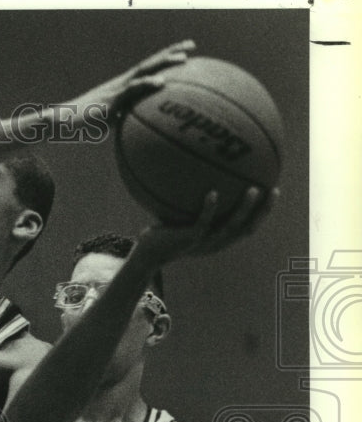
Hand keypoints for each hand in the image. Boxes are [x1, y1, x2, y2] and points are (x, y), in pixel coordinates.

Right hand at [73, 40, 195, 118]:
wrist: (62, 122)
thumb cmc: (83, 125)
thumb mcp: (108, 122)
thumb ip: (124, 120)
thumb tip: (138, 129)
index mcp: (122, 88)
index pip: (147, 69)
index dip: (165, 59)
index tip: (186, 52)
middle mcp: (121, 83)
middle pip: (149, 63)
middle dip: (170, 52)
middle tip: (192, 45)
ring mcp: (116, 89)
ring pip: (143, 71)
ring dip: (164, 63)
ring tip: (183, 59)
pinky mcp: (111, 99)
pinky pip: (131, 89)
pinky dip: (147, 83)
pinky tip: (161, 83)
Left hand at [136, 186, 276, 262]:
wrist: (147, 253)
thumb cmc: (165, 231)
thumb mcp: (183, 215)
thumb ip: (194, 198)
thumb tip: (200, 167)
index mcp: (221, 239)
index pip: (250, 226)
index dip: (264, 212)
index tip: (274, 190)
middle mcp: (217, 243)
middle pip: (249, 228)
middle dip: (263, 211)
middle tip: (274, 189)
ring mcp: (204, 243)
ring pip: (231, 226)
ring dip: (243, 208)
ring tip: (252, 189)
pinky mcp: (189, 240)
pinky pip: (203, 223)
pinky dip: (210, 208)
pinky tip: (213, 192)